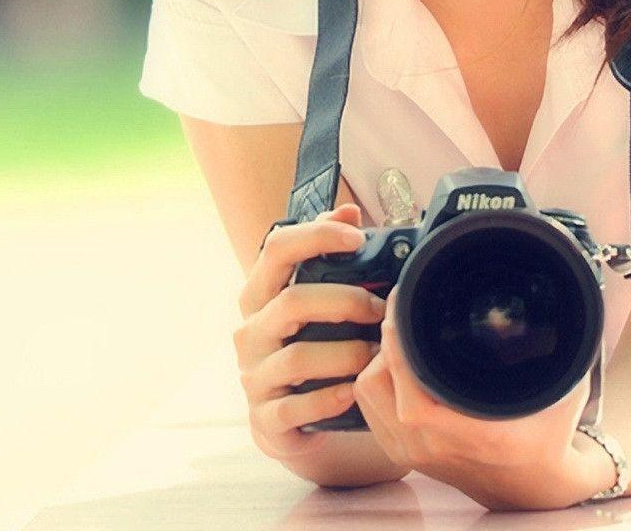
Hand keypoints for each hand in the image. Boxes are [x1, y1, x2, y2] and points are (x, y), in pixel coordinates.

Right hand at [231, 202, 388, 466]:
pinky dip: (329, 399)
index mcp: (259, 294)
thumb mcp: (312, 300)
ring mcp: (255, 375)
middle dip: (346, 301)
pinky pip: (296, 407)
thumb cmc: (306, 346)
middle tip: (379, 308)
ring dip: (346, 354)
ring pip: (298, 358)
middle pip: (293, 302)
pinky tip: (352, 393)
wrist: (286, 419)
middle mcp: (250, 331)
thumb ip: (326, 254)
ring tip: (376, 356)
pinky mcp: (266, 417)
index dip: (317, 236)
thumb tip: (347, 211)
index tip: (357, 237)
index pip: (276, 248)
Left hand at [351, 282, 597, 510]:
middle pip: (377, 384)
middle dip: (386, 343)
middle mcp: (436, 448)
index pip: (411, 393)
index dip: (398, 349)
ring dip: (378, 361)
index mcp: (473, 433)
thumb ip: (560, 351)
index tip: (403, 309)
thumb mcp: (564, 390)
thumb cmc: (548, 434)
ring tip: (400, 338)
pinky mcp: (404, 456)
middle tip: (401, 313)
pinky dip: (377, 381)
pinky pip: (370, 408)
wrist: (533, 487)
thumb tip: (559, 306)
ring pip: (369, 393)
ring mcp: (415, 455)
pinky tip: (397, 364)